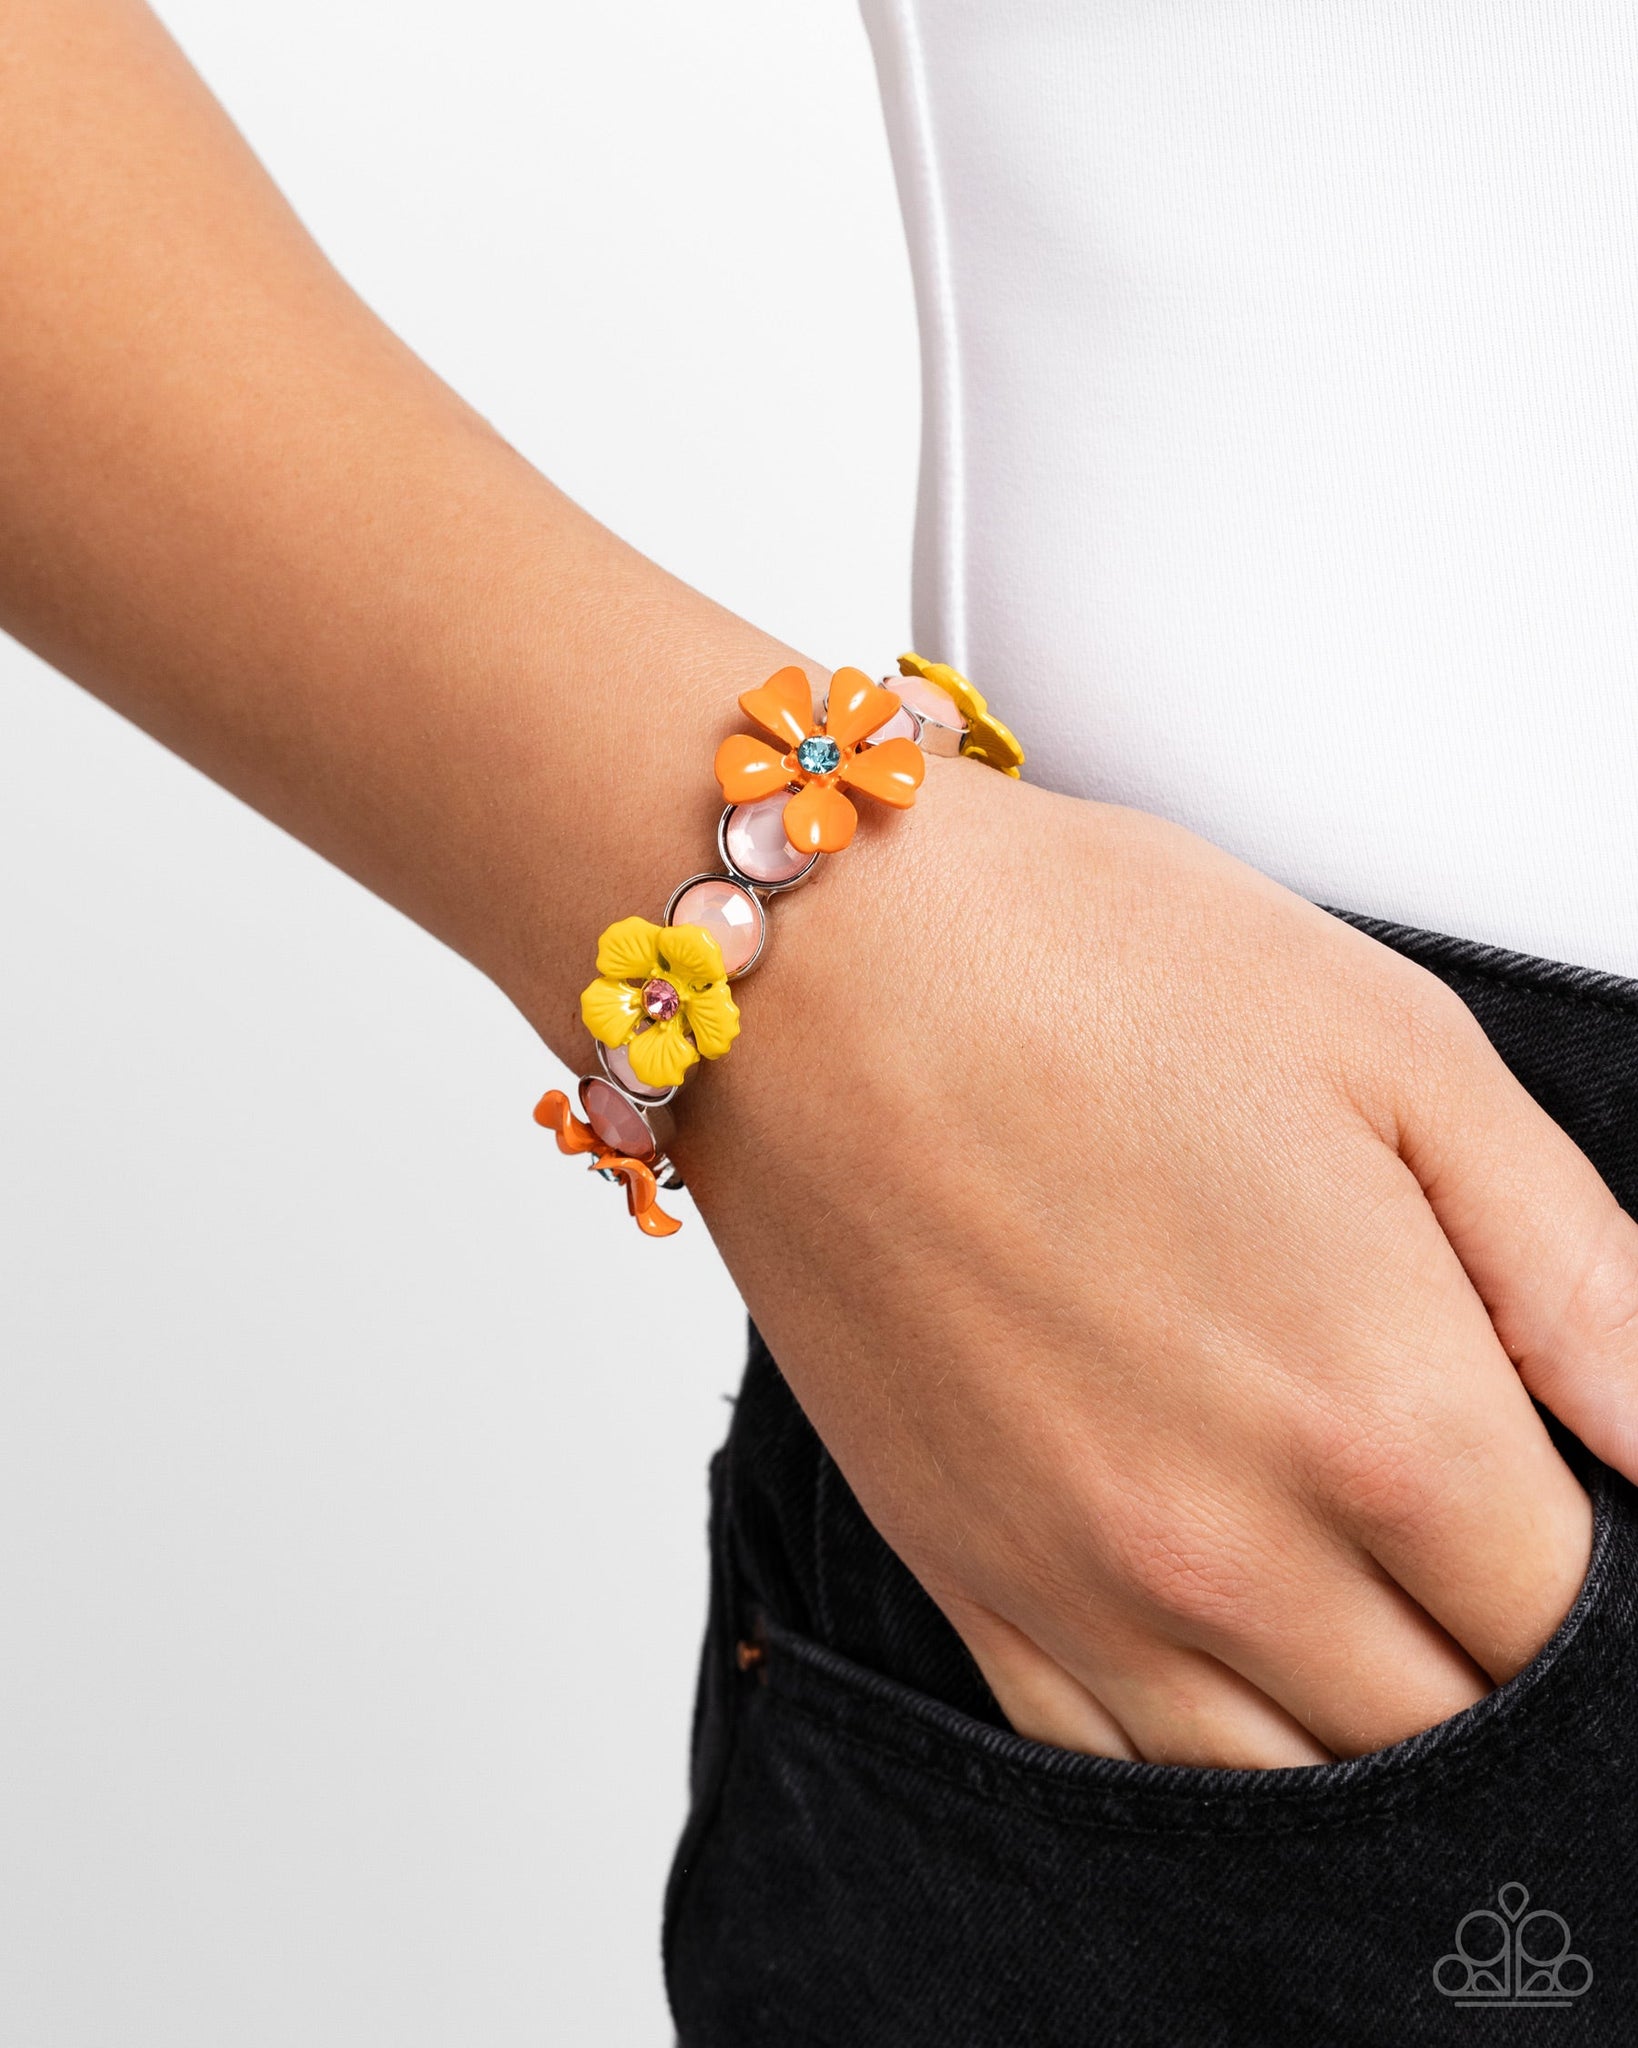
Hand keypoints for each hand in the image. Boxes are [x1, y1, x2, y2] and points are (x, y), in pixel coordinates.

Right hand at [675, 759, 1637, 1765]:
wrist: (810, 966)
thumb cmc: (1082, 967)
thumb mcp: (1394, 1051)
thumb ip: (1573, 1269)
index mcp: (1380, 1418)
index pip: (1579, 1615)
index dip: (1613, 1573)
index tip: (1576, 1501)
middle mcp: (1233, 1552)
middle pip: (1453, 1729)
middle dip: (1507, 1658)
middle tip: (1488, 1550)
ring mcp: (1081, 1586)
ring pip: (1291, 1784)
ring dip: (1374, 1733)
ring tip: (1388, 1630)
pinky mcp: (962, 1577)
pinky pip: (1113, 1768)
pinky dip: (1209, 1760)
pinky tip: (1238, 1686)